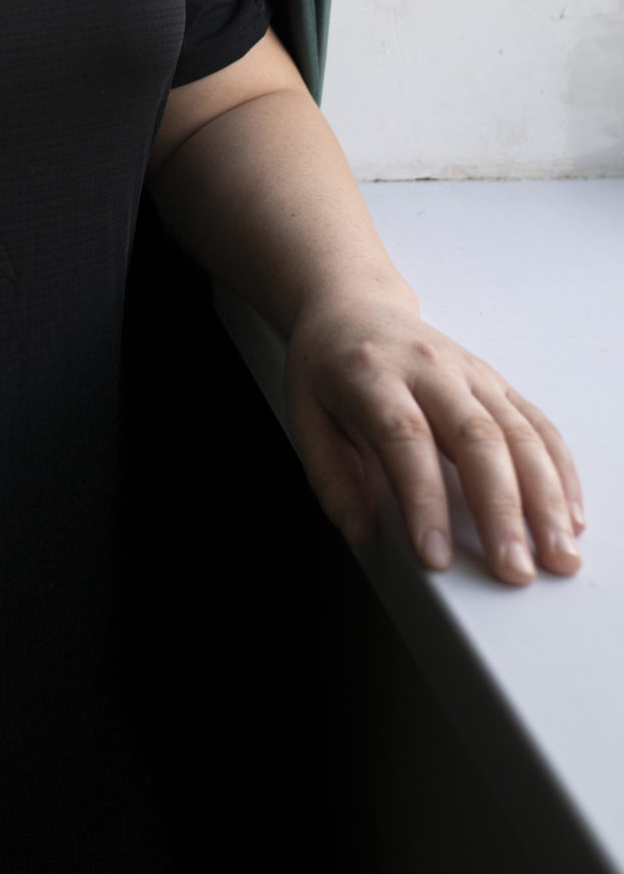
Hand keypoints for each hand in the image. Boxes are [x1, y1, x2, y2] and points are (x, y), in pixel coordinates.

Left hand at [282, 288, 585, 585]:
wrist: (353, 303)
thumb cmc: (327, 364)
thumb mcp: (303, 414)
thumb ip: (331, 477)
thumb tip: (361, 534)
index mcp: (371, 375)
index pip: (404, 439)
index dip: (423, 500)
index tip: (436, 557)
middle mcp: (428, 368)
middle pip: (474, 438)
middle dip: (501, 510)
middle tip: (515, 569)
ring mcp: (469, 372)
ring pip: (517, 432)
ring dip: (544, 498)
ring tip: (558, 554)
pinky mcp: (496, 381)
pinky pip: (537, 424)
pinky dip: (560, 471)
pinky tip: (569, 515)